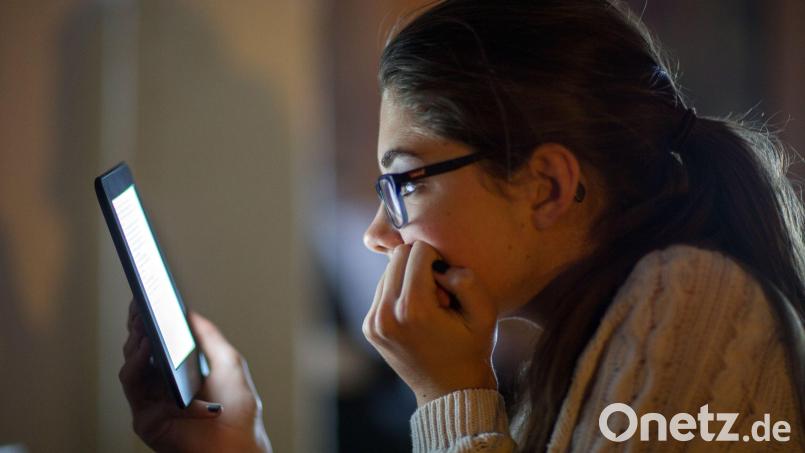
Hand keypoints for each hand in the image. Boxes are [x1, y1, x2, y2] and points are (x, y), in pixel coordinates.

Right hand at [120, 301, 271, 452]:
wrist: (237, 445)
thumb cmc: (237, 410)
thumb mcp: (228, 362)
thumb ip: (208, 336)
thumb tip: (189, 312)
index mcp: (179, 374)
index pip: (159, 342)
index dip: (151, 319)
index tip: (147, 297)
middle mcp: (162, 387)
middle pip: (141, 350)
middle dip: (139, 325)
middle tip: (140, 303)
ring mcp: (151, 402)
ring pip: (131, 365)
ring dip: (135, 341)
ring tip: (144, 321)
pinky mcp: (144, 418)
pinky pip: (133, 386)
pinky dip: (136, 363)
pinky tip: (146, 347)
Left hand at [362, 241, 498, 406]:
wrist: (450, 390)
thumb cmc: (471, 349)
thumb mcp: (484, 314)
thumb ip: (467, 280)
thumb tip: (440, 266)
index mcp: (413, 309)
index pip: (418, 250)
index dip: (438, 259)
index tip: (448, 285)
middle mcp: (386, 314)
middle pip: (398, 255)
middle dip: (420, 264)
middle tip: (438, 291)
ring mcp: (373, 322)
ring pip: (388, 270)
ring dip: (408, 277)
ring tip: (428, 305)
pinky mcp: (369, 327)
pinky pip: (382, 290)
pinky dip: (399, 292)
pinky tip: (416, 314)